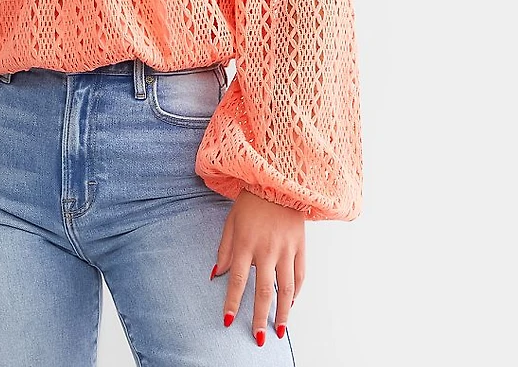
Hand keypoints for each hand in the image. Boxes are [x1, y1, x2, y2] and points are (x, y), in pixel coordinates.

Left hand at [212, 188, 305, 345]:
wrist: (277, 180)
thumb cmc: (250, 201)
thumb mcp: (231, 222)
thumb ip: (225, 249)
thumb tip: (217, 274)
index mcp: (246, 243)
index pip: (238, 281)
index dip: (232, 303)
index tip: (228, 321)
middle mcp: (266, 249)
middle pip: (264, 291)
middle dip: (260, 317)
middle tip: (259, 338)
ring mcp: (286, 248)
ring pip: (286, 288)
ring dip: (283, 312)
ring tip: (279, 330)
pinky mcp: (300, 245)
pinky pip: (300, 275)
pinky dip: (296, 292)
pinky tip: (290, 304)